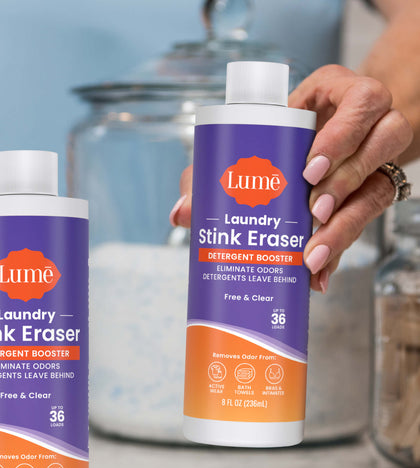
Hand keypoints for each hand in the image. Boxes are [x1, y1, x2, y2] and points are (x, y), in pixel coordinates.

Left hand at [169, 65, 412, 292]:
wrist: (306, 154)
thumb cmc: (272, 142)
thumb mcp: (241, 147)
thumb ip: (209, 174)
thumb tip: (182, 213)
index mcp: (334, 95)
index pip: (360, 101)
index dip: (342, 135)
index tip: (309, 171)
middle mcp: (367, 123)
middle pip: (382, 142)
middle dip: (345, 181)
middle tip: (312, 212)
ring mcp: (376, 160)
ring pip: (383, 183)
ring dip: (349, 220)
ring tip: (314, 251)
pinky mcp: (374, 193)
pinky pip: (370, 220)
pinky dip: (342, 250)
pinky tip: (320, 274)